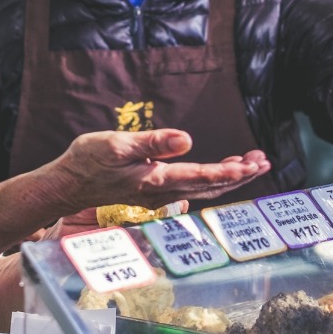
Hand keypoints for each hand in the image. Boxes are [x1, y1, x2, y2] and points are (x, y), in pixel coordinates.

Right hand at [49, 130, 269, 213]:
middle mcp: (162, 191)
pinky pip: (192, 187)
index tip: (252, 165)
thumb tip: (187, 139)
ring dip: (230, 177)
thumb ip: (153, 143)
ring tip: (252, 163)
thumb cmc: (88, 161)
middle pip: (210, 187)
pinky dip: (213, 178)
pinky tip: (222, 169)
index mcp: (155, 179)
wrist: (67, 184)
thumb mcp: (117, 144)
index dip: (229, 172)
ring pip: (204, 188)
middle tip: (265, 161)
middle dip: (240, 175)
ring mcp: (159, 194)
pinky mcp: (154, 190)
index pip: (201, 176)